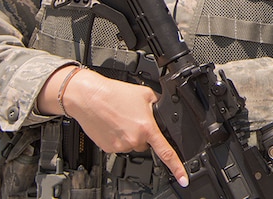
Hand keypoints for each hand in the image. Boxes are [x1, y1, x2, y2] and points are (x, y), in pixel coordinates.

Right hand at [38, 66, 188, 186]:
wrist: (89, 97)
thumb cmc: (114, 93)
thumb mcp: (145, 94)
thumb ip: (158, 104)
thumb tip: (164, 109)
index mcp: (147, 128)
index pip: (166, 152)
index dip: (176, 167)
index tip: (183, 179)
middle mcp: (134, 140)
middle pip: (146, 144)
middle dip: (144, 133)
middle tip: (134, 117)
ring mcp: (120, 146)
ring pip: (132, 144)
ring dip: (130, 134)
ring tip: (121, 117)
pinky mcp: (108, 149)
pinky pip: (119, 145)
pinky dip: (118, 137)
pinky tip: (113, 124)